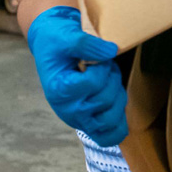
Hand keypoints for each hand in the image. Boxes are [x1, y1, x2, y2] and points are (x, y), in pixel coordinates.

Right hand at [28, 6, 127, 147]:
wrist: (51, 46)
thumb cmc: (58, 41)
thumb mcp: (67, 36)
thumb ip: (86, 43)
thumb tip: (111, 51)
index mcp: (59, 90)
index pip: (94, 83)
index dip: (103, 67)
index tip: (96, 58)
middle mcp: (66, 109)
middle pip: (106, 100)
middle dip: (112, 79)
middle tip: (104, 68)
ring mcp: (78, 119)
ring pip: (112, 118)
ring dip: (118, 95)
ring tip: (108, 82)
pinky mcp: (88, 123)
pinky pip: (109, 136)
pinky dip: (119, 124)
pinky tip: (116, 105)